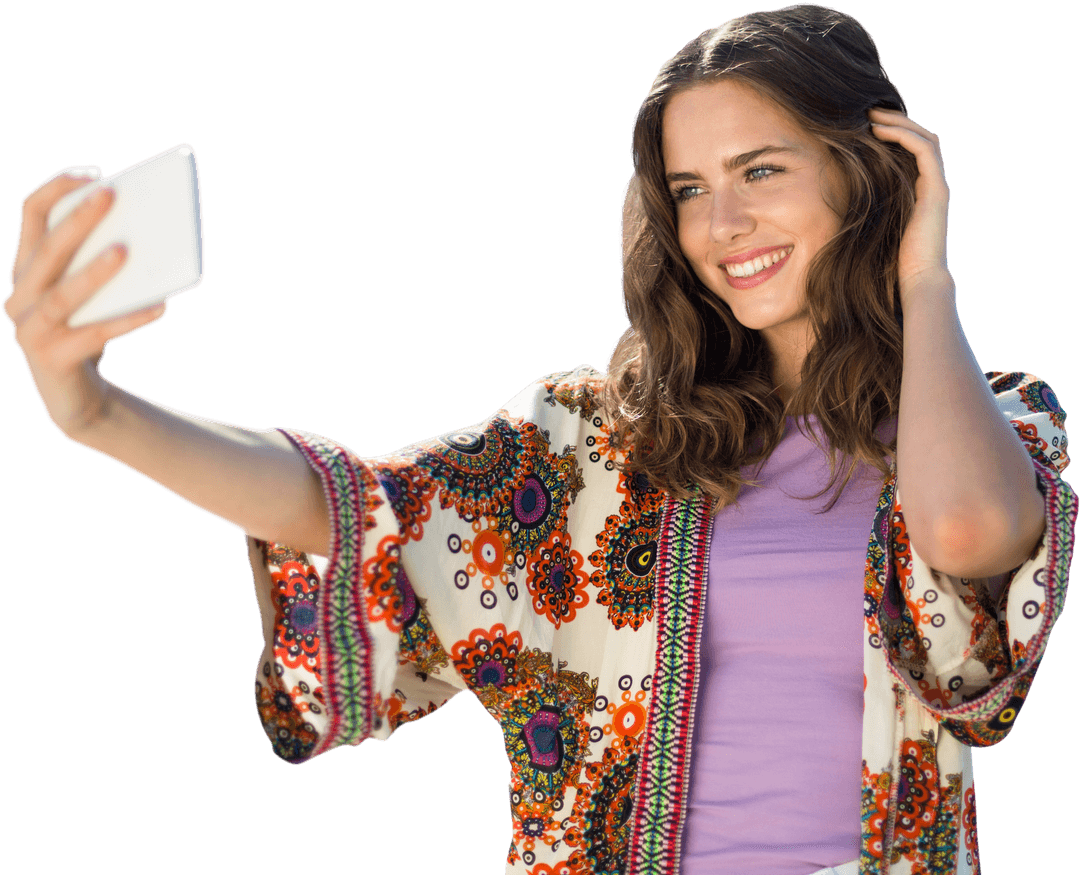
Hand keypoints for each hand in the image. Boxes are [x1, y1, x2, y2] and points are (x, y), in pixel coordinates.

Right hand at [4, 168, 167, 440]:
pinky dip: (127, 320)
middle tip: (111, 194)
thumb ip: (105, 265)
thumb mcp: (93, 295)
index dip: (57, 188)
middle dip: (79, 218)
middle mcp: (19, 295)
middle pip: (47, 249)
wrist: (80, 399)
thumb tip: (152, 236)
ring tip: (126, 251)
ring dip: (94, 271)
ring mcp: (29, 330)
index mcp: (27, 269)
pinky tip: (159, 307)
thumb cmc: (89, 333)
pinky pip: (94, 335)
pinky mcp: (51, 360)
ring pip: (63, 295)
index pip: (30, 214)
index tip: (94, 173)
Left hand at [867, 107, 953, 301]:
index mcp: (916, 192)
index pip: (908, 152)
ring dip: (898, 123)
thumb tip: (825, 200)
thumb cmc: (886, 261)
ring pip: (924, 138)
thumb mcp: (868, 227)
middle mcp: (930, 185)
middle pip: (919, 139)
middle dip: (894, 122)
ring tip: (872, 114)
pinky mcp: (938, 189)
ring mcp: (936, 186)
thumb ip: (859, 209)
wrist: (913, 281)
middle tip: (866, 110)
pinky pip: (924, 150)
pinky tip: (880, 131)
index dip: (889, 134)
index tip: (861, 126)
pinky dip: (903, 135)